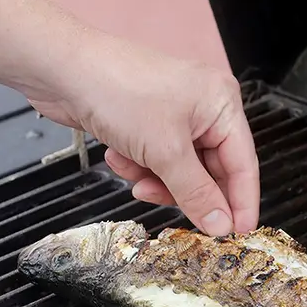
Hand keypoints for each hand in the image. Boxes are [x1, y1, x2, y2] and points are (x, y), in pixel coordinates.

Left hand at [26, 32, 259, 235]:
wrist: (62, 71)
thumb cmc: (118, 90)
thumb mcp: (165, 151)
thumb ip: (197, 193)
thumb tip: (221, 224)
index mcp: (222, 103)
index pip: (244, 164)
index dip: (242, 202)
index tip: (239, 234)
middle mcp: (203, 108)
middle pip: (210, 171)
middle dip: (184, 191)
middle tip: (174, 211)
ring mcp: (173, 115)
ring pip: (179, 171)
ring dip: (155, 179)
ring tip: (135, 172)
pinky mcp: (146, 124)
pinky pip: (154, 161)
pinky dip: (137, 166)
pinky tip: (118, 155)